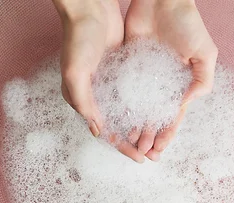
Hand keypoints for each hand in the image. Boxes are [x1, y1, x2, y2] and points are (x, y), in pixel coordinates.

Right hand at [53, 0, 145, 162]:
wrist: (90, 9)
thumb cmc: (78, 40)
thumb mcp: (75, 74)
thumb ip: (84, 103)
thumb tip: (97, 131)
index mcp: (82, 99)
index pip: (104, 130)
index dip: (121, 146)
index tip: (138, 158)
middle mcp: (96, 95)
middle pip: (118, 125)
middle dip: (134, 141)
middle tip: (152, 154)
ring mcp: (110, 84)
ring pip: (128, 112)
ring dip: (141, 126)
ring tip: (158, 139)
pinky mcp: (123, 72)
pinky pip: (135, 95)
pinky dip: (144, 106)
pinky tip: (157, 115)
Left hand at [125, 0, 217, 160]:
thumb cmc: (188, 24)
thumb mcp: (205, 53)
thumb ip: (202, 81)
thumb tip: (185, 106)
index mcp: (181, 85)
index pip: (172, 118)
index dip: (166, 135)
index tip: (158, 151)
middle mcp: (161, 85)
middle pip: (153, 118)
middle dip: (148, 137)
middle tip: (140, 153)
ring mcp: (144, 77)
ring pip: (137, 110)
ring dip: (133, 127)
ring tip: (127, 143)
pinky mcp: (128, 66)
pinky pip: (123, 91)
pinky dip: (120, 107)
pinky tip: (115, 121)